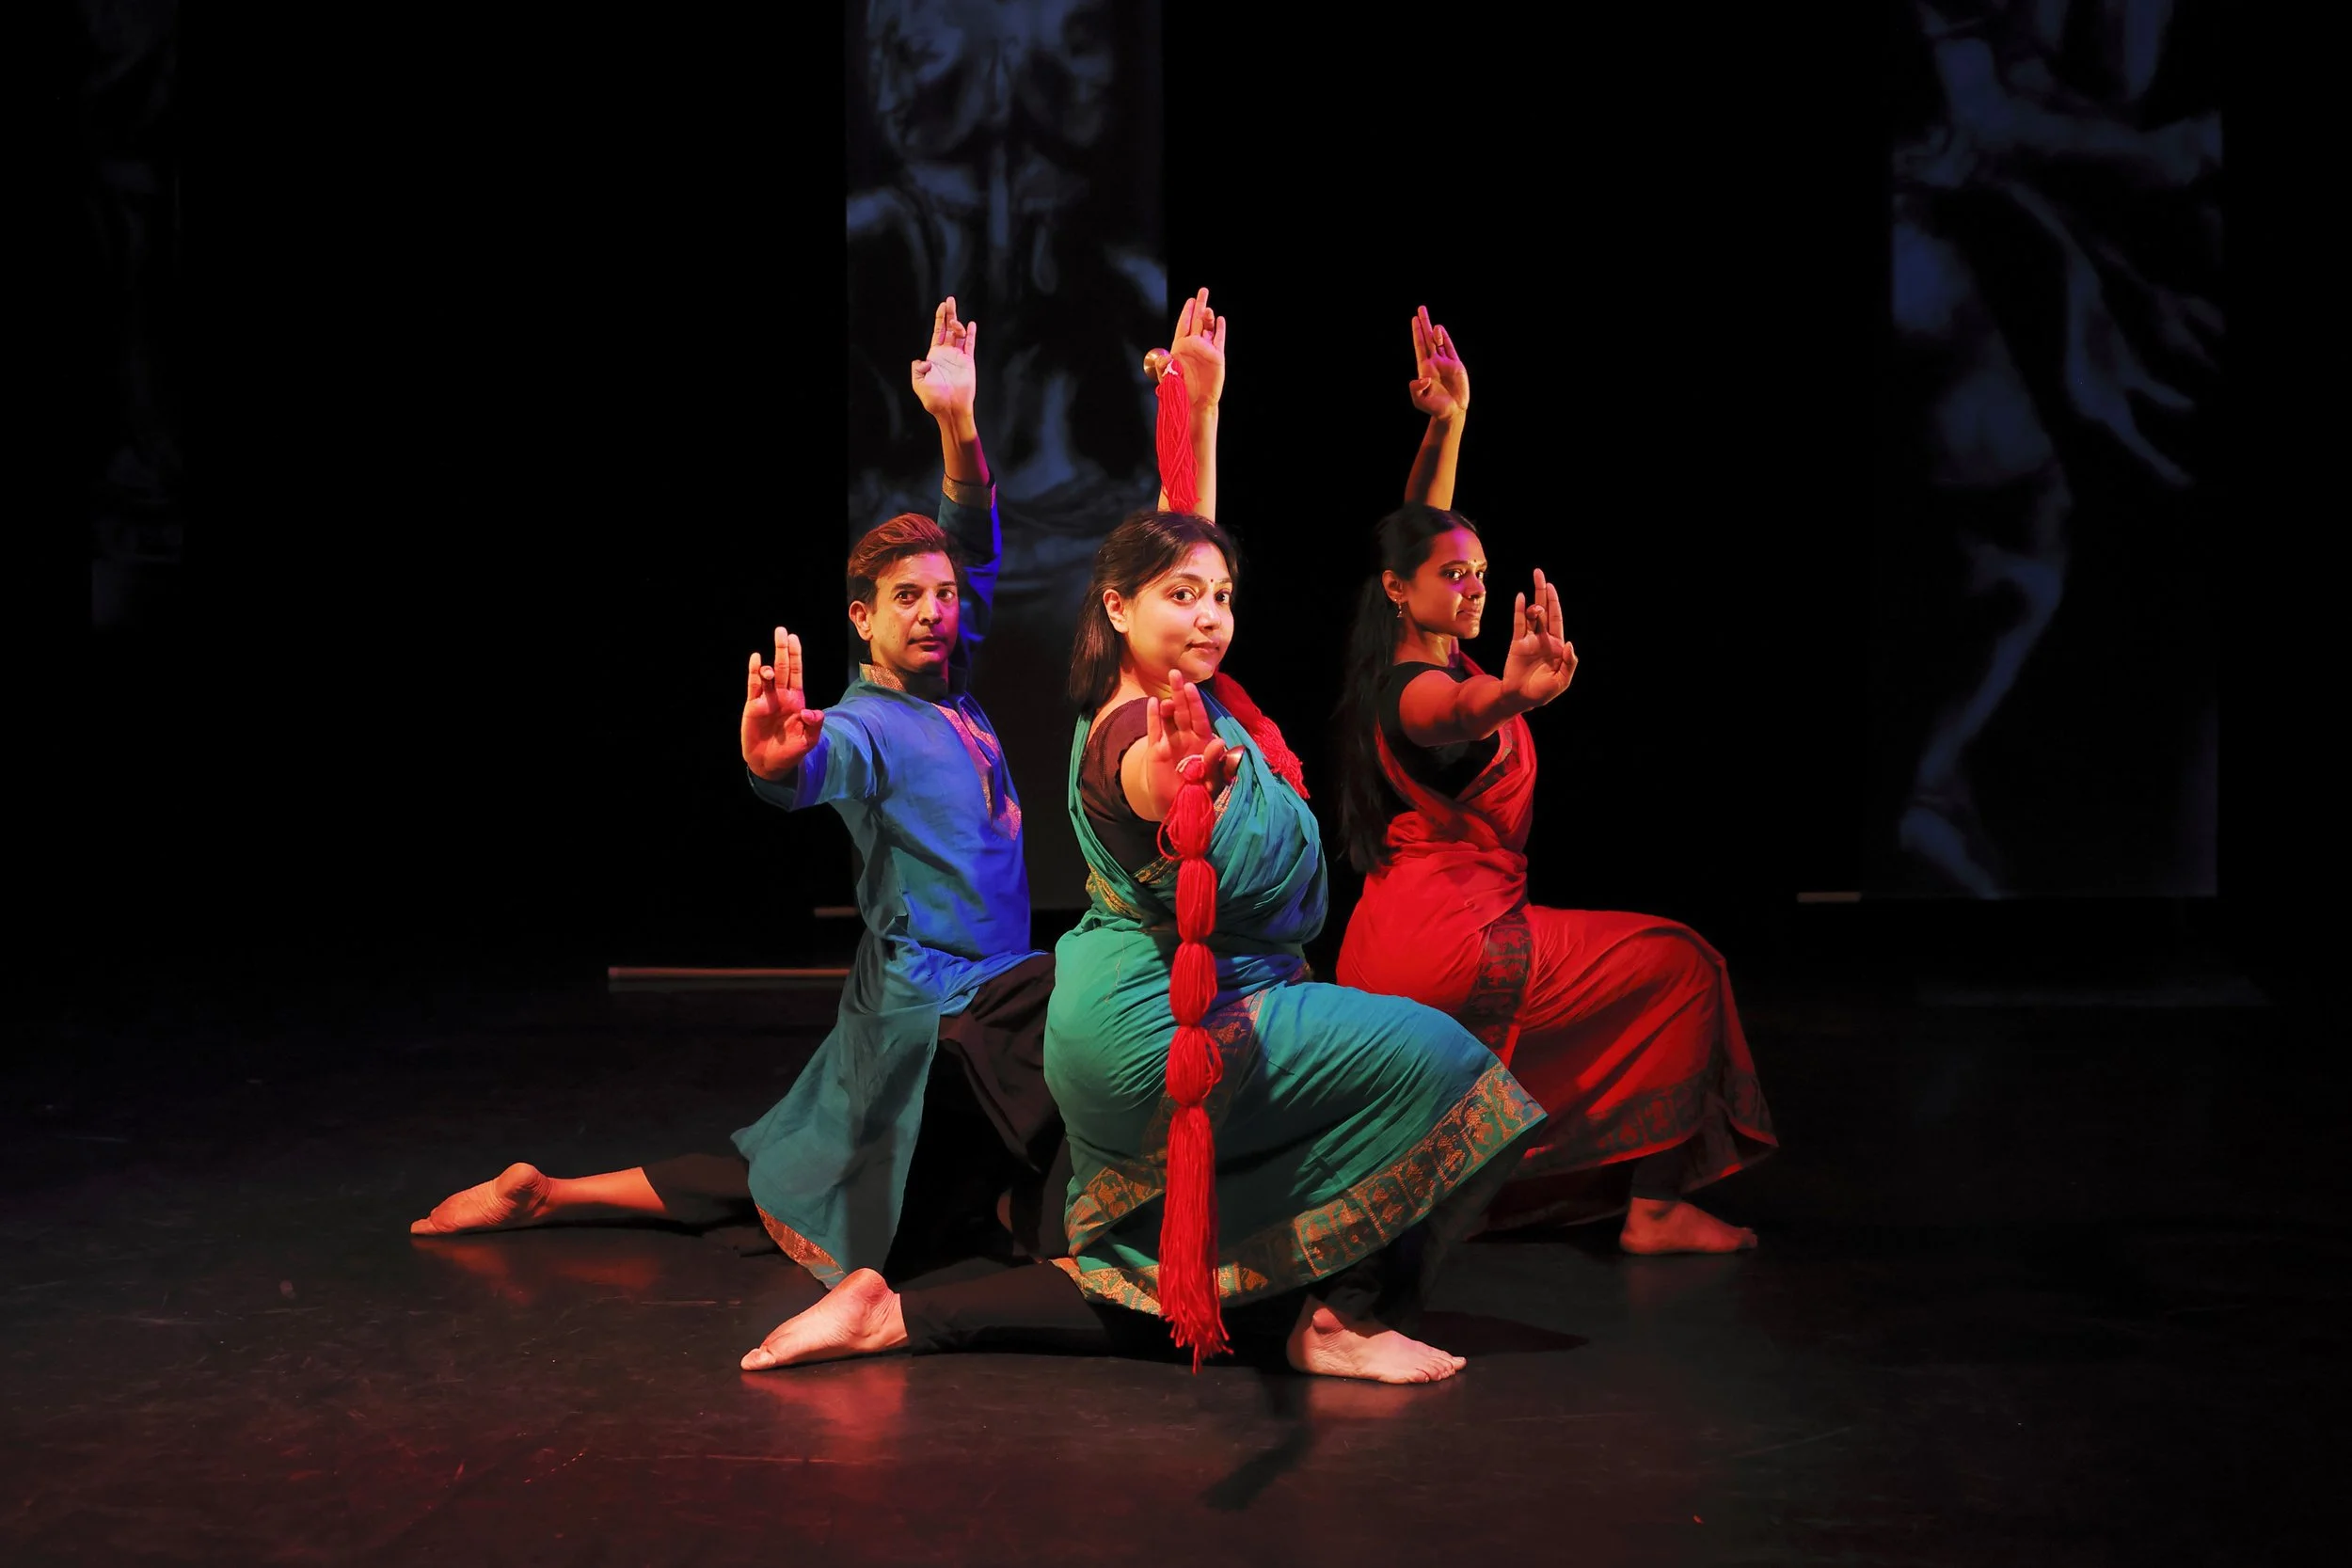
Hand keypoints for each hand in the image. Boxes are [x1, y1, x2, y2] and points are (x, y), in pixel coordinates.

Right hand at [743, 628, 824, 779]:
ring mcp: (766, 699)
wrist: (770, 763)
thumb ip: (814, 725)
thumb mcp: (809, 741)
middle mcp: (781, 695)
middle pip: (782, 667)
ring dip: (768, 666)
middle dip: (782, 649)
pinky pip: (753, 686)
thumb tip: (810, 711)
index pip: (796, 673)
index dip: (795, 656)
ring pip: (767, 676)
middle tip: (781, 630)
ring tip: (768, 669)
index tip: (794, 639)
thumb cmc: (791, 752)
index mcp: (796, 700)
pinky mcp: (753, 706)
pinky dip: (754, 672)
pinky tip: (756, 659)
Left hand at [910, 297, 977, 421]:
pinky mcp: (968, 363)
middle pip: (949, 329)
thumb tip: (923, 360)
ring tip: (957, 324)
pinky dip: (970, 335)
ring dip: (958, 325)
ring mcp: (958, 357)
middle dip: (950, 314)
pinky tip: (971, 325)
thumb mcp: (918, 383)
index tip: (942, 306)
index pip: (937, 333)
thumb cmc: (933, 399)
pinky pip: (969, 346)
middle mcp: (947, 354)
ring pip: (959, 335)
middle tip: (950, 300)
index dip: (940, 319)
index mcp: (934, 356)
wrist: (950, 409)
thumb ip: (918, 369)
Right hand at [1141, 672, 1237, 807]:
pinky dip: (1153, 716)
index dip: (1196, 703)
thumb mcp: (1211, 783)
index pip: (1200, 718)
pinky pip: (1154, 730)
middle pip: (1184, 712)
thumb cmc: (1198, 794)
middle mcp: (1187, 738)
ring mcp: (1170, 742)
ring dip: (1168, 703)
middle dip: (1181, 693)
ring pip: (1169, 717)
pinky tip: (1153, 702)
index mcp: (1203, 743)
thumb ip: (1215, 763)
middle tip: (1175, 673)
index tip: (1191, 687)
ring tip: (1167, 692)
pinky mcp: (1155, 751)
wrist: (1176, 808)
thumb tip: (1219, 741)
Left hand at [1165, 287, 1226, 408]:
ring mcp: (1206, 350)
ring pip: (1207, 328)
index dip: (1187, 312)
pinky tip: (1220, 320)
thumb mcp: (1168, 378)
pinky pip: (1219, 339)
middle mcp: (1194, 345)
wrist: (1195, 402)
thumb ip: (1164, 367)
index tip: (1190, 300)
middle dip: (1199, 305)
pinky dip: (1219, 329)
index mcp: (1180, 347)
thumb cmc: (1180, 390)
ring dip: (1208, 317)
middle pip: (1197, 321)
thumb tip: (1164, 358)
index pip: (1184, 324)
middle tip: (1203, 290)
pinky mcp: (1217, 356)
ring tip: (1208, 309)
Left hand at [1410, 304, 1468, 420]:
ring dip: (1436, 332)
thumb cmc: (1435, 408)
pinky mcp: (1456, 366)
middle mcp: (1434, 362)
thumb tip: (1424, 378)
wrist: (1452, 411)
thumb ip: (1417, 389)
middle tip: (1420, 308)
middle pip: (1428, 339)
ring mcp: (1445, 363)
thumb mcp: (1420, 401)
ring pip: (1439, 341)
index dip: (1417, 332)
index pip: (1420, 346)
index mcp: (1424, 368)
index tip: (1414, 319)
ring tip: (1434, 325)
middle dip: (1424, 324)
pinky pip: (1450, 348)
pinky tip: (1441, 330)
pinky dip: (1446, 339)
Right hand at [1499, 570, 1575, 708]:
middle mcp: (1543, 638)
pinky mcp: (1516, 644)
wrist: (1520, 698)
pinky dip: (1519, 610)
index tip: (1550, 587)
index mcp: (1557, 645)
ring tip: (1533, 607)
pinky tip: (1520, 598)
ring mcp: (1529, 640)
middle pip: (1544, 610)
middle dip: (1542, 591)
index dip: (1554, 602)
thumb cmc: (1543, 692)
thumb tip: (1569, 643)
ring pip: (1531, 616)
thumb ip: (1569, 663)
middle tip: (1538, 573)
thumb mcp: (1562, 681)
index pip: (1556, 618)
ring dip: (1533, 607)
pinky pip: (1518, 624)